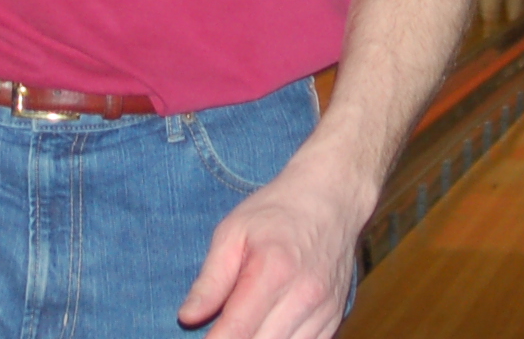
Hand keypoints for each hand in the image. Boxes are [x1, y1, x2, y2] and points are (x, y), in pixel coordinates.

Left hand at [177, 157, 363, 338]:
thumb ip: (210, 280)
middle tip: (220, 330)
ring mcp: (324, 310)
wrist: (331, 198)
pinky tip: (269, 328)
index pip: (237, 330)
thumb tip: (187, 317)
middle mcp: (303, 296)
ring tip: (244, 326)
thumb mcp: (232, 232)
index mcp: (272, 271)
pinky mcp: (336, 318)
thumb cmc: (276, 212)